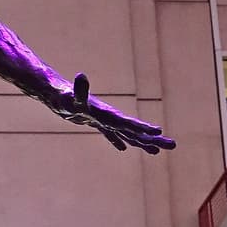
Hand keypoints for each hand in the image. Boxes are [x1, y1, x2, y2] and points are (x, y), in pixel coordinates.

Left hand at [48, 73, 175, 154]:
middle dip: (153, 138)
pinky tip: (123, 148)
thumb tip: (81, 75)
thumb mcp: (70, 96)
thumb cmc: (61, 97)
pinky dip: (117, 140)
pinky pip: (109, 134)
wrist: (54, 93)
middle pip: (134, 130)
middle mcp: (109, 117)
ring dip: (141, 142)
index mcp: (108, 114)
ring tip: (156, 151)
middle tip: (172, 145)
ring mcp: (103, 120)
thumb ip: (79, 89)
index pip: (129, 123)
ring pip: (126, 133)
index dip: (143, 128)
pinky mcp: (94, 122)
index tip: (159, 132)